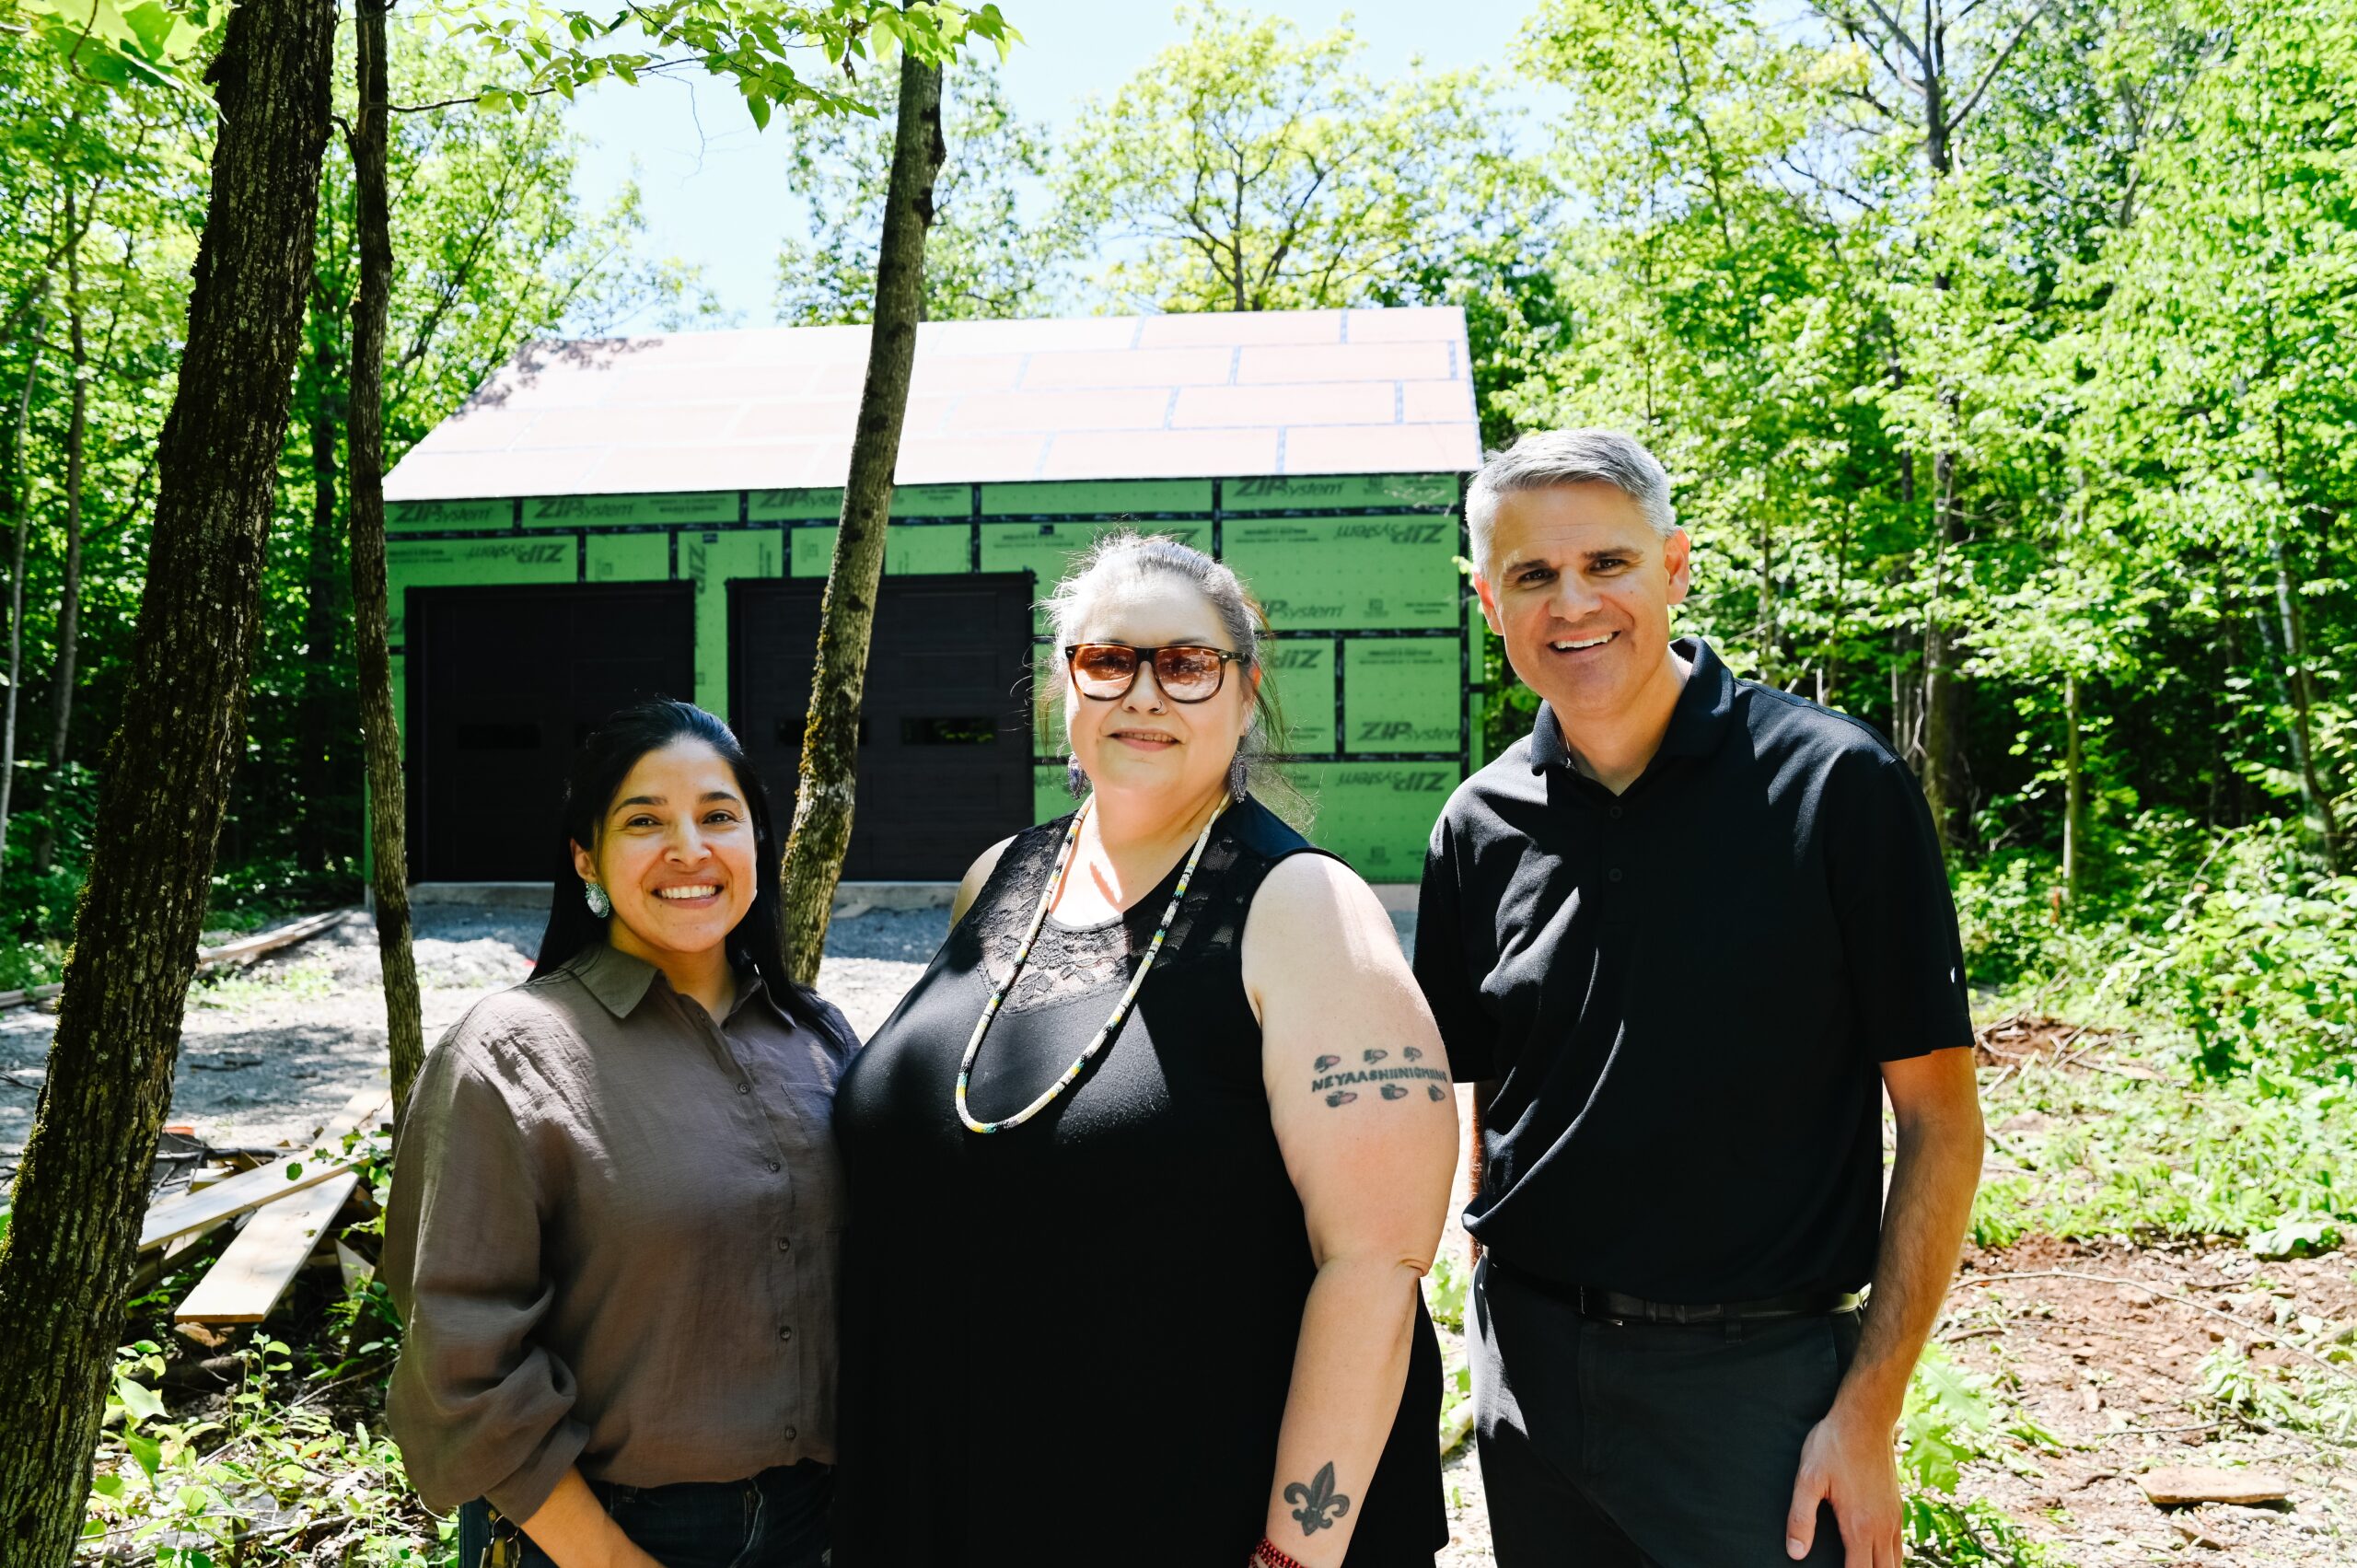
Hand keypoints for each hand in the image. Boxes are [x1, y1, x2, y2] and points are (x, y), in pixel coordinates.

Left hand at [1785, 1405, 1901, 1566]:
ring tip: (1861, 1567)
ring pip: (1895, 1562)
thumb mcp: (1808, 1478)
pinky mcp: (1897, 1507)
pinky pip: (1900, 1545)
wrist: (1865, 1418)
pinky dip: (1891, 1559)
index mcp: (1859, 1526)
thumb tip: (1796, 1553)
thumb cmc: (1833, 1445)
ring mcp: (1893, 1517)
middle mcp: (1882, 1527)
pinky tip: (1876, 1556)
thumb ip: (1801, 1518)